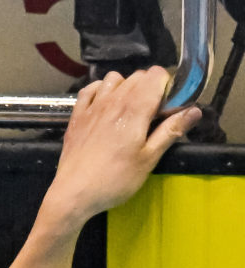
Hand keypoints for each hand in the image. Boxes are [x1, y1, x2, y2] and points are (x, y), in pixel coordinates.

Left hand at [45, 66, 200, 224]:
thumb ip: (171, 131)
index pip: (156, 75)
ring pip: (113, 78)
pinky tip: (105, 103)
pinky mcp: (76, 116)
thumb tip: (194, 111)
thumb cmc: (115, 180)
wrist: (74, 192)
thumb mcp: (149, 159)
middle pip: (137, 76)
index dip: (167, 85)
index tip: (170, 104)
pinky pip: (89, 89)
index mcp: (134, 109)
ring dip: (125, 86)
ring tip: (130, 108)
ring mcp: (91, 107)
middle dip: (150, 87)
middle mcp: (112, 101)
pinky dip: (100, 90)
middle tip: (153, 112)